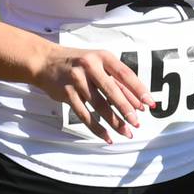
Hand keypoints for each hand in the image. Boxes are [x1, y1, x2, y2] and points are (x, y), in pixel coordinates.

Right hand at [33, 46, 153, 143]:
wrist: (44, 61)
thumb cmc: (78, 63)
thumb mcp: (98, 63)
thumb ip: (116, 80)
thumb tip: (138, 102)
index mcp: (102, 57)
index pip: (125, 74)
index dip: (138, 90)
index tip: (149, 104)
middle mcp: (90, 66)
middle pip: (112, 91)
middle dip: (127, 109)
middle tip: (138, 123)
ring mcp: (77, 80)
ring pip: (99, 106)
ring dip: (114, 122)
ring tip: (127, 132)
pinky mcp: (67, 94)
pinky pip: (85, 115)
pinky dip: (97, 128)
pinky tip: (107, 137)